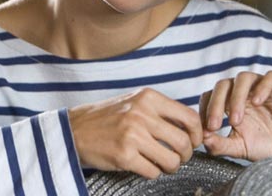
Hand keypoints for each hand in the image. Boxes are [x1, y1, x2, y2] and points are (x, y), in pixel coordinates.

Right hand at [68, 88, 202, 178]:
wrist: (75, 129)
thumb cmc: (108, 117)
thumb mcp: (135, 101)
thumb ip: (160, 110)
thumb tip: (192, 127)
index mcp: (148, 97)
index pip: (189, 117)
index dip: (197, 134)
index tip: (193, 142)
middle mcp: (142, 113)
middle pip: (183, 142)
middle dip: (185, 155)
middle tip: (177, 157)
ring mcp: (133, 135)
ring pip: (172, 160)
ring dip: (170, 167)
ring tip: (161, 164)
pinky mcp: (124, 156)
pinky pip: (153, 172)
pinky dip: (153, 173)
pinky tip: (143, 166)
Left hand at [199, 71, 271, 160]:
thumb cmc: (267, 147)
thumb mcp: (240, 148)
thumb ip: (220, 144)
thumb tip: (202, 139)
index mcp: (231, 101)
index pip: (210, 95)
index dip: (205, 109)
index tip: (206, 130)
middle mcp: (245, 91)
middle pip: (223, 85)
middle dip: (216, 104)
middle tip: (215, 126)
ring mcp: (264, 86)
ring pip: (244, 77)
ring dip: (236, 97)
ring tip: (236, 120)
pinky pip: (271, 77)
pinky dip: (262, 87)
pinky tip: (257, 102)